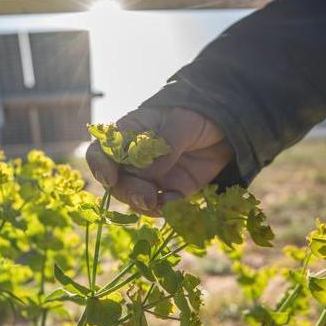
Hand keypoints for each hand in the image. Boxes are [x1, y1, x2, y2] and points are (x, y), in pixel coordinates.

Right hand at [86, 106, 232, 215]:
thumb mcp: (182, 123)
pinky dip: (165, 209)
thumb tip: (145, 173)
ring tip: (162, 204)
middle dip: (129, 192)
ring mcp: (149, 178)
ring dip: (144, 204)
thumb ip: (164, 145)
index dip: (99, 166)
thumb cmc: (197, 117)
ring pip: (133, 198)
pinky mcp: (168, 191)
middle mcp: (133, 160)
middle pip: (116, 182)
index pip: (101, 151)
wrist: (225, 130)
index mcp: (127, 135)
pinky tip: (177, 202)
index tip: (110, 179)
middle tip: (148, 196)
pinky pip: (158, 207)